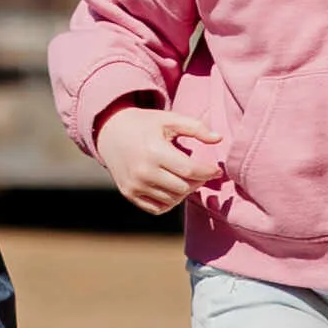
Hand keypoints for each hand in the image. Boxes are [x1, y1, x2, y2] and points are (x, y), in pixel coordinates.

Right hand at [95, 102, 224, 213]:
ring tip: (184, 178)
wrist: (109, 132)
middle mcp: (143, 172)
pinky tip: (171, 187)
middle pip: (183, 188)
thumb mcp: (169, 119)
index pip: (190, 171)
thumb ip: (195, 127)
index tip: (216, 170)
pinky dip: (169, 202)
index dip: (208, 172)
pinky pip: (157, 208)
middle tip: (200, 172)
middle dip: (197, 182)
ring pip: (172, 200)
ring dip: (183, 191)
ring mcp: (134, 185)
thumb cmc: (144, 124)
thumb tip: (218, 139)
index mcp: (154, 152)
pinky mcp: (129, 193)